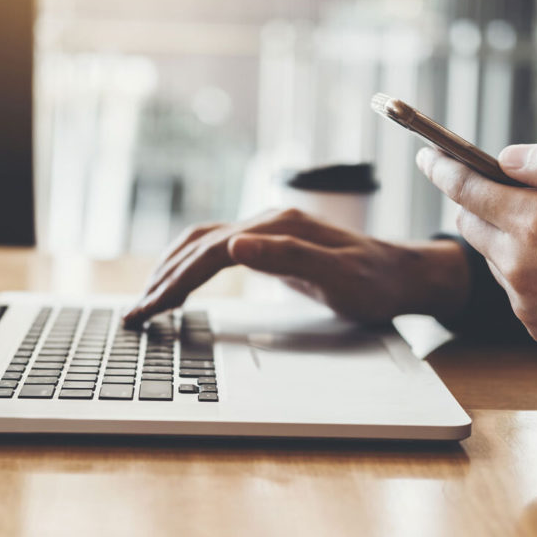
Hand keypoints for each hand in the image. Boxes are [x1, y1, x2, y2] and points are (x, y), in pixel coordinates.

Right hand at [123, 208, 469, 328]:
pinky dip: (188, 265)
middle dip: (161, 280)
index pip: (210, 253)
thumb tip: (234, 245)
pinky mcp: (269, 243)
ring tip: (145, 300)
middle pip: (198, 246)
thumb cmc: (377, 281)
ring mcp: (266, 230)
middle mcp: (266, 221)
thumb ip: (288, 257)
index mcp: (277, 226)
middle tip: (133, 315)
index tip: (150, 311)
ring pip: (202, 243)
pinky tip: (178, 282)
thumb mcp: (340, 275)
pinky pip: (216, 250)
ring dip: (169, 269)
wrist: (404, 274)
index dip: (175, 282)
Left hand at [417, 142, 536, 429]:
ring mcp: (526, 304)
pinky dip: (526, 269)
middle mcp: (520, 267)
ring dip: (507, 236)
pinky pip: (515, 289)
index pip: (467, 188)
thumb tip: (508, 157)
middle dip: (477, 199)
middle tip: (509, 186)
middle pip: (471, 223)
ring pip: (494, 257)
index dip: (444, 167)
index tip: (427, 154)